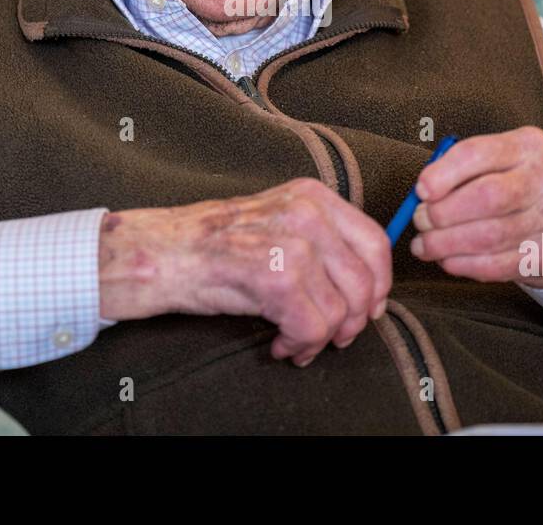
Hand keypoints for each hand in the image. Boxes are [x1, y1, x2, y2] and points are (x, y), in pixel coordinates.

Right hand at [98, 177, 391, 366]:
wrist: (163, 253)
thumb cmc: (214, 244)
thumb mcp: (276, 221)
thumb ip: (321, 240)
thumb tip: (366, 284)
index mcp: (313, 196)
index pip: (375, 242)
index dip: (380, 285)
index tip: (369, 309)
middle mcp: (308, 214)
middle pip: (365, 282)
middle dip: (353, 321)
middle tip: (331, 337)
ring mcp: (294, 244)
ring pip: (342, 311)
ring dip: (320, 339)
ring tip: (293, 340)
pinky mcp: (277, 277)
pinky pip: (313, 328)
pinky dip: (299, 346)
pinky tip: (280, 343)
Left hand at [408, 127, 542, 288]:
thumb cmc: (520, 184)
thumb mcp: (501, 159)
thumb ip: (463, 168)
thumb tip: (422, 194)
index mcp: (528, 146)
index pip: (478, 154)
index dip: (442, 174)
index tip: (421, 190)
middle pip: (486, 197)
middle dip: (443, 213)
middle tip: (420, 220)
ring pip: (488, 236)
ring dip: (445, 244)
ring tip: (425, 245)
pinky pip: (497, 265)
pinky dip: (464, 265)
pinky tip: (447, 260)